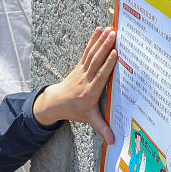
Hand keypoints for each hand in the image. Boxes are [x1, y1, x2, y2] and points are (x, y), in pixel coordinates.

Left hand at [32, 27, 118, 143]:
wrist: (55, 103)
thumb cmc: (74, 111)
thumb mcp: (89, 119)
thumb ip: (102, 128)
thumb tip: (114, 141)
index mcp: (90, 92)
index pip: (100, 76)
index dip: (107, 65)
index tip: (115, 53)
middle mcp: (86, 79)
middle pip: (96, 62)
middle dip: (105, 48)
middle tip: (114, 35)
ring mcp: (81, 71)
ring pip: (92, 54)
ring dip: (101, 41)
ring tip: (110, 30)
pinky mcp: (79, 66)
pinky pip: (87, 52)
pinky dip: (93, 40)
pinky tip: (99, 30)